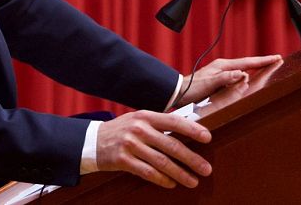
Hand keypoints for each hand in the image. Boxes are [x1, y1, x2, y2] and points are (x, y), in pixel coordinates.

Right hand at [96, 110, 211, 188]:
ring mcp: (130, 145)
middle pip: (171, 145)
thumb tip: (190, 130)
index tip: (208, 138)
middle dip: (192, 159)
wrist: (92, 140)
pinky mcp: (123, 160)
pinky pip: (147, 172)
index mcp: (146, 116)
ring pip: (162, 162)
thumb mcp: (139, 120)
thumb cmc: (122, 130)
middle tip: (206, 169)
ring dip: (180, 173)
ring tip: (193, 181)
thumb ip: (160, 124)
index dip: (192, 129)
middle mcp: (139, 129)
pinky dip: (162, 180)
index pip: (174, 121)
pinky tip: (172, 184)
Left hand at [173, 55, 281, 108]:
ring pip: (243, 69)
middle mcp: (223, 67)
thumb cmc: (192, 88)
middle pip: (247, 64)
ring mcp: (221, 72)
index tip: (277, 58)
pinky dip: (246, 75)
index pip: (248, 62)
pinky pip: (237, 76)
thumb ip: (226, 78)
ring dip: (255, 68)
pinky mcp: (218, 79)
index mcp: (223, 66)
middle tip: (276, 60)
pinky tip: (249, 77)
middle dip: (262, 62)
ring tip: (267, 66)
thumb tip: (242, 73)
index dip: (263, 61)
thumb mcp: (210, 83)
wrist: (178, 92)